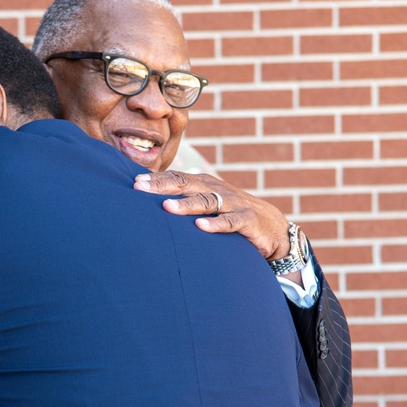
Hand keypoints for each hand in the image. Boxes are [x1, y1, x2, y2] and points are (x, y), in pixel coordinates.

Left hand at [133, 170, 290, 261]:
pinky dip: (215, 224)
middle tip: (139, 189)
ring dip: (186, 204)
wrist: (272, 228)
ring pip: (206, 201)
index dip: (156, 180)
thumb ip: (184, 201)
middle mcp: (217, 189)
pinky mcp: (247, 220)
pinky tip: (200, 227)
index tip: (134, 183)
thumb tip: (150, 204)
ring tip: (166, 207)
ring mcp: (233, 203)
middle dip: (162, 186)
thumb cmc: (231, 215)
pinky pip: (230, 222)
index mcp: (205, 184)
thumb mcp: (208, 205)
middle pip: (186, 184)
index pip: (177, 178)